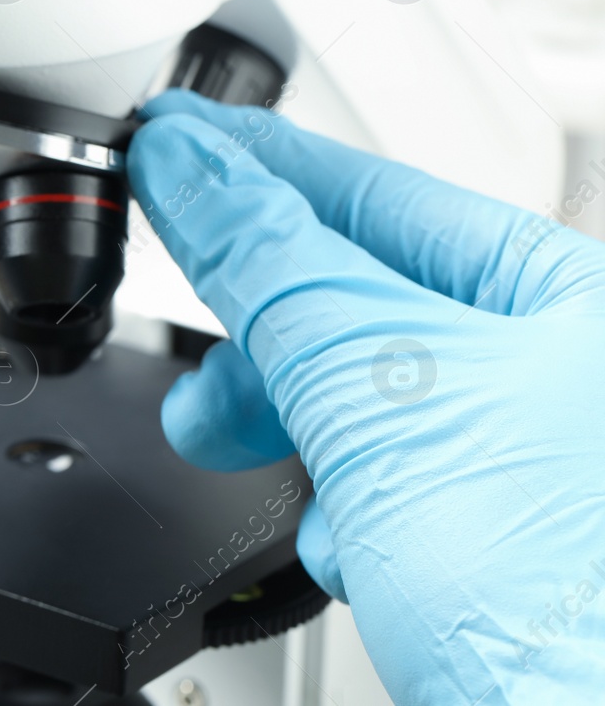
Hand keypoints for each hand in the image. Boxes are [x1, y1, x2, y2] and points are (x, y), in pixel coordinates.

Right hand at [128, 89, 604, 705]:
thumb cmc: (567, 592)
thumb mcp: (378, 388)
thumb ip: (270, 265)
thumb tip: (193, 170)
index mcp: (560, 295)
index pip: (371, 190)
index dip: (253, 164)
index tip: (169, 142)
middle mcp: (553, 367)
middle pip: (356, 298)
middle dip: (255, 330)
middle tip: (181, 333)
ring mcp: (521, 457)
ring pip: (356, 399)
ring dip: (286, 431)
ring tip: (242, 454)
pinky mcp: (487, 538)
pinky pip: (378, 482)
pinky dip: (338, 510)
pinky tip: (343, 546)